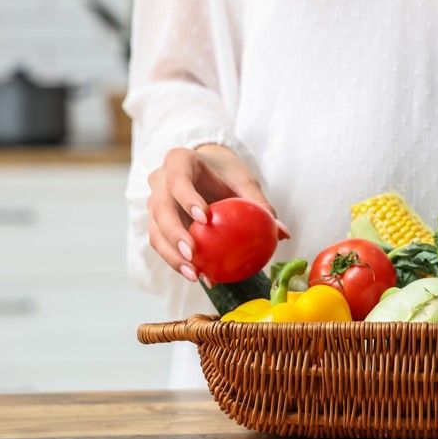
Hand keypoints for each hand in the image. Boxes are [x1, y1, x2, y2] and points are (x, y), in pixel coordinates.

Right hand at [146, 144, 289, 281]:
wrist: (207, 169)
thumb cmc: (227, 173)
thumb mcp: (244, 181)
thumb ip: (259, 203)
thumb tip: (283, 234)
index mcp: (179, 161)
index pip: (178, 180)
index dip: (187, 199)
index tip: (204, 219)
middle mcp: (159, 181)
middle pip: (160, 209)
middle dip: (174, 235)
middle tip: (193, 255)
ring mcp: (155, 203)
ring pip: (156, 232)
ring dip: (173, 256)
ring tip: (196, 275)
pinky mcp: (157, 224)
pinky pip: (163, 245)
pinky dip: (179, 262)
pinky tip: (201, 277)